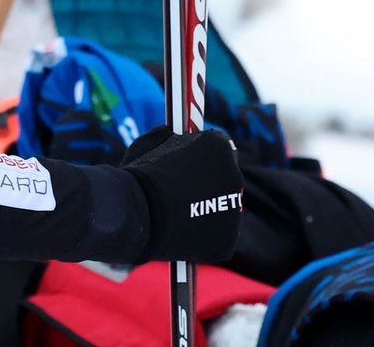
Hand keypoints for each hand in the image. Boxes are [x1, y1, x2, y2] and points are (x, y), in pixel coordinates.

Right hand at [121, 126, 243, 263]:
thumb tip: (170, 134)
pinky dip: (202, 237)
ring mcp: (233, 210)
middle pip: (224, 179)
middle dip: (208, 184)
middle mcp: (234, 175)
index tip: (189, 164)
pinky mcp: (227, 240)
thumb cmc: (141, 174)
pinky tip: (181, 234)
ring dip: (206, 210)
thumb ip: (170, 137)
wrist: (139, 214)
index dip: (202, 156)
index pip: (218, 149)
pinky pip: (216, 236)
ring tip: (177, 216)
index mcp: (220, 147)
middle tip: (182, 192)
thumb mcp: (152, 141)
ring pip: (222, 209)